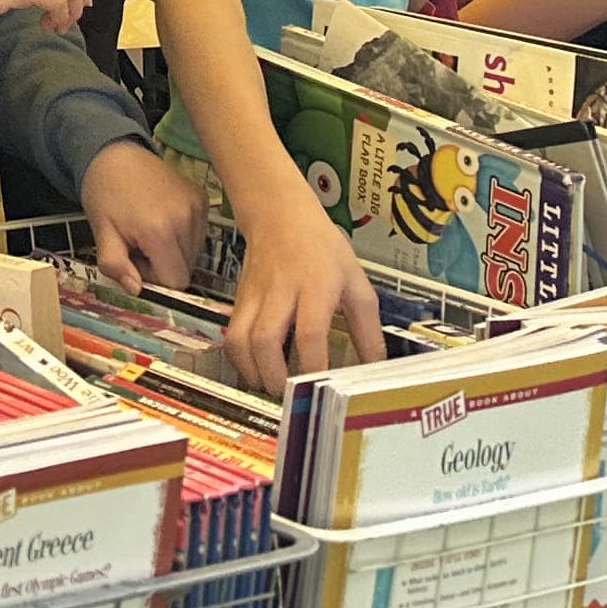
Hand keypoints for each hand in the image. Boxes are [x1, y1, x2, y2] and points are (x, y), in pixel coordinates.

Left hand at [78, 140, 209, 298]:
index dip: (155, 279)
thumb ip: (116, 265)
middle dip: (162, 266)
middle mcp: (186, 218)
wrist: (114, 153)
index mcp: (160, 231)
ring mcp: (198, 207)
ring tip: (147, 231)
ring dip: (172, 252)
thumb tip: (137, 290)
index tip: (135, 260)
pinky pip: (199, 235)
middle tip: (137, 244)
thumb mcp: (101, 232)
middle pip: (186, 269)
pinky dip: (182, 236)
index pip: (176, 281)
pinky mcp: (203, 198)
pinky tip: (160, 219)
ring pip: (194, 254)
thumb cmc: (104, 193)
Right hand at [218, 184, 384, 393]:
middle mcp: (280, 292)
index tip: (322, 389)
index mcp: (314, 287)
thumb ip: (367, 326)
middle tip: (289, 394)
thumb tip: (376, 366)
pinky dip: (238, 357)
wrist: (279, 214)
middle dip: (274, 376)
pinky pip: (231, 333)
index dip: (314, 366)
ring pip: (239, 339)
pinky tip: (254, 367)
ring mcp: (254, 296)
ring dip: (251, 371)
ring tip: (270, 385)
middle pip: (265, 340)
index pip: (310, 333)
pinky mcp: (239, 298)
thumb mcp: (355, 281)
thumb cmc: (322, 248)